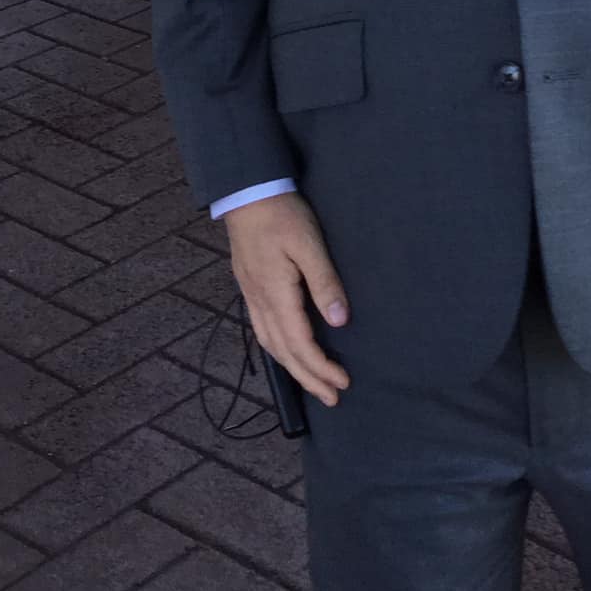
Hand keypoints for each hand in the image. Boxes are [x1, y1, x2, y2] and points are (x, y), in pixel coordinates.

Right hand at [223, 191, 350, 407]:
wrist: (247, 193)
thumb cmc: (282, 215)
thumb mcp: (309, 245)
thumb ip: (324, 283)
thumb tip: (340, 321)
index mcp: (276, 295)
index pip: (299, 344)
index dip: (321, 367)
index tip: (342, 382)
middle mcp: (260, 302)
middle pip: (284, 352)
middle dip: (308, 378)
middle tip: (332, 397)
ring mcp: (251, 296)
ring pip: (270, 344)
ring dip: (293, 367)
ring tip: (313, 382)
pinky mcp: (250, 288)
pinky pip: (263, 330)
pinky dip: (278, 349)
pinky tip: (287, 351)